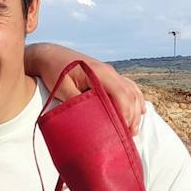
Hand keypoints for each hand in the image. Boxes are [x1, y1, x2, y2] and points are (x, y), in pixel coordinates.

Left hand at [26, 44, 145, 134]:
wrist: (50, 55)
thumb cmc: (54, 70)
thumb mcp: (62, 87)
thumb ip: (76, 101)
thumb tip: (89, 119)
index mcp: (99, 73)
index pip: (120, 93)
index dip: (124, 112)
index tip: (122, 129)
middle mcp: (109, 72)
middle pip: (129, 94)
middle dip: (131, 116)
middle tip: (129, 136)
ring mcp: (110, 73)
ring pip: (131, 91)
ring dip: (135, 109)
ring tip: (133, 129)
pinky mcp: (107, 76)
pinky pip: (127, 87)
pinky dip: (135, 99)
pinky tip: (140, 111)